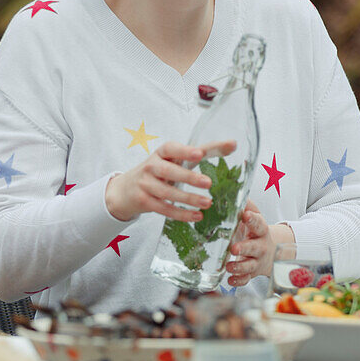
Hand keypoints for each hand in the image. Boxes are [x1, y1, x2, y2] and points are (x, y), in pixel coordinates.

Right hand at [104, 140, 234, 221]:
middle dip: (188, 177)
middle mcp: (151, 166)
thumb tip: (233, 144)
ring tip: (208, 203)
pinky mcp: (144, 202)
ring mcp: (145, 184)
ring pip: (168, 192)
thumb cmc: (158, 171)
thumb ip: (203, 152)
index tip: (200, 153)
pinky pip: (164, 209)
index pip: (172, 148)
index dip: (184, 150)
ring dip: (189, 199)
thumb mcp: (175, 159)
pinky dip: (181, 214)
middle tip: (208, 182)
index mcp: (161, 153)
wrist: (125, 190)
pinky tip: (196, 216)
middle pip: (169, 171)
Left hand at [225, 201, 292, 286]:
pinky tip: (229, 280)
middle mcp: (261, 246)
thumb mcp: (254, 218)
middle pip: (255, 247)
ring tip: (229, 266)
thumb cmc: (256, 232)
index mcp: (260, 231)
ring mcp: (257, 261)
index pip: (259, 223)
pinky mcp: (252, 273)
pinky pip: (246, 278)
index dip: (253, 219)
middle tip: (234, 248)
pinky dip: (238, 280)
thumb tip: (234, 191)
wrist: (271, 252)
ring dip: (239, 267)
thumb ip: (246, 206)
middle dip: (245, 248)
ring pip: (250, 265)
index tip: (245, 214)